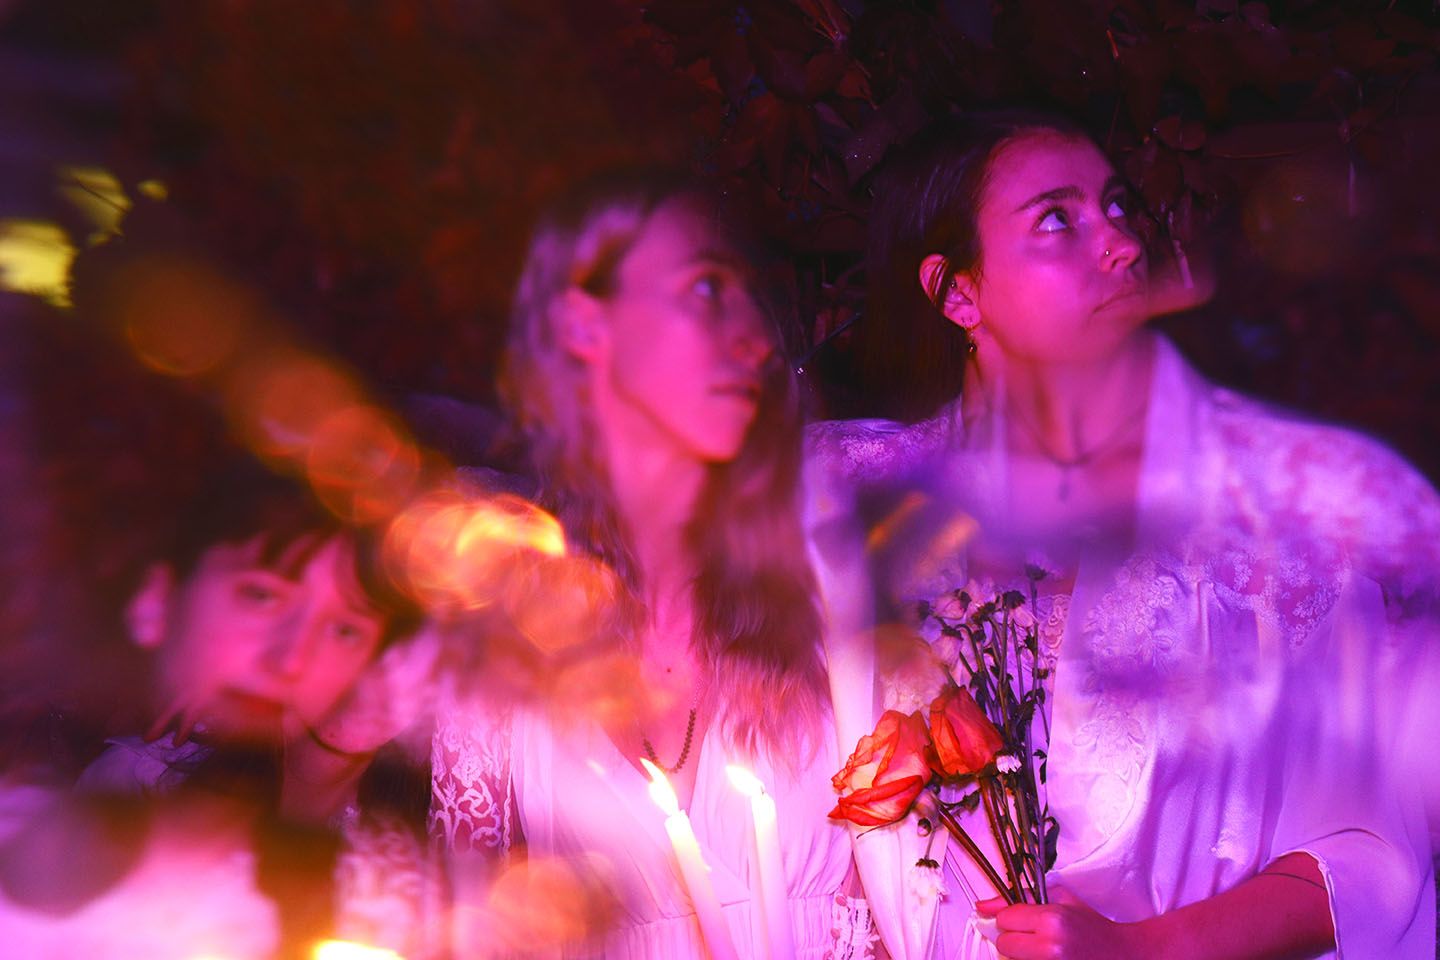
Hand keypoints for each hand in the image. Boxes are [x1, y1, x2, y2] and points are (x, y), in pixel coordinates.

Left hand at [978, 886, 1146, 959]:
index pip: (1004, 919)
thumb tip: (983, 906)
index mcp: (1052, 919)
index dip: (1012, 919)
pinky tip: (1049, 959)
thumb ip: (1021, 896)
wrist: (1125, 955)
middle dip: (1015, 939)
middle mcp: (1050, 947)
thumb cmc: (1093, 927)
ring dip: (1023, 956)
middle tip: (1036, 938)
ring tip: (1046, 951)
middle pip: (1004, 944)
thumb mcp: (1062, 899)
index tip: (1025, 921)